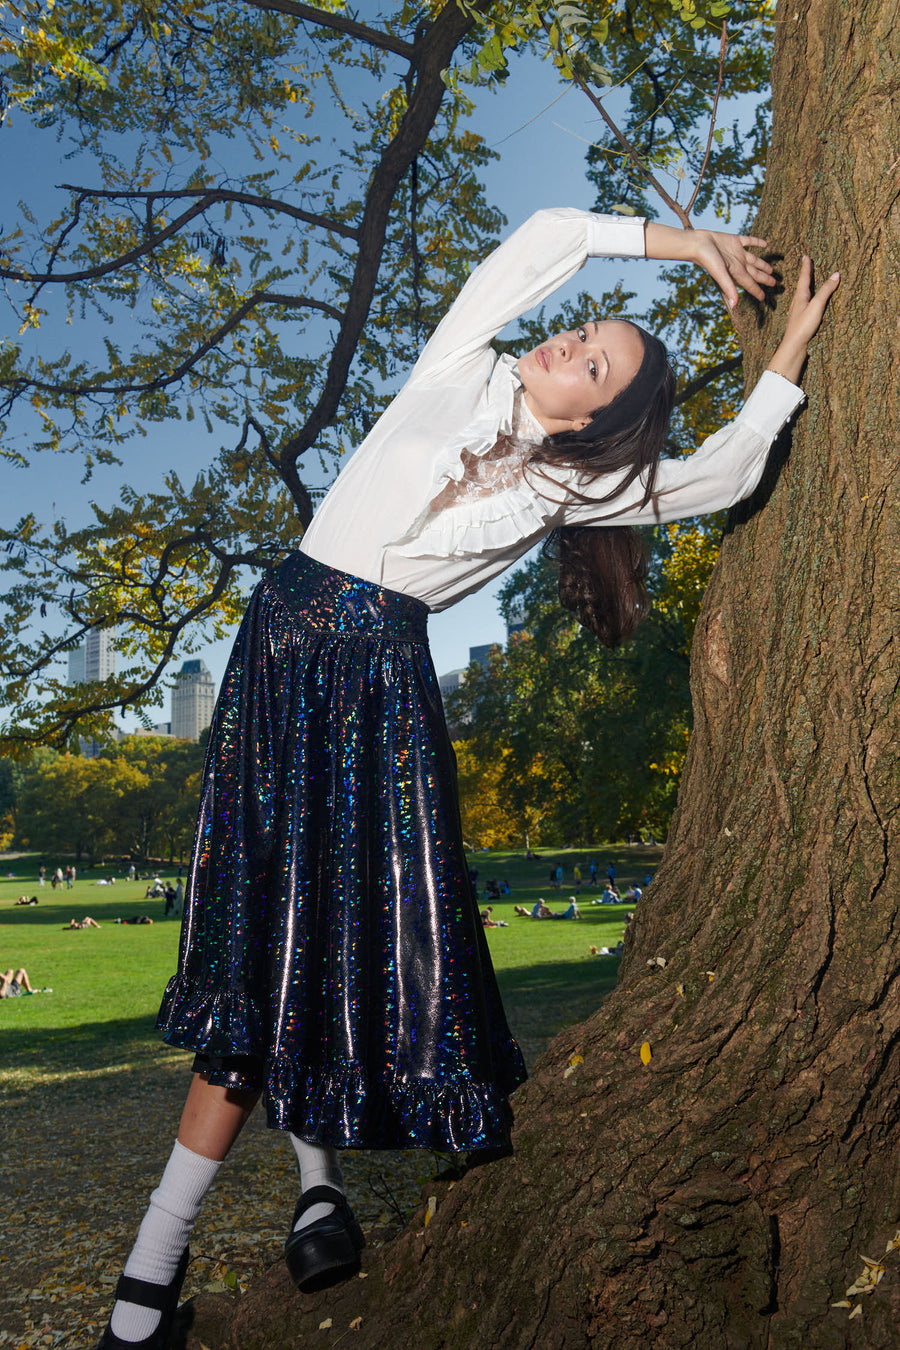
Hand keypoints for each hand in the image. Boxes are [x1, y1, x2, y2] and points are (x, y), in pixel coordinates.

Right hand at [644, 222, 776, 308]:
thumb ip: (729, 288)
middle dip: (764, 279)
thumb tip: (734, 306)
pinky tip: (765, 244)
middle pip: (755, 273)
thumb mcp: (720, 274)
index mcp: (736, 272)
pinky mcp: (734, 240)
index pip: (750, 284)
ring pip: (754, 259)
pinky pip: (749, 241)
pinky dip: (757, 242)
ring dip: (763, 264)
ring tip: (771, 269)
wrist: (698, 243)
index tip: (764, 298)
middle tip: (774, 283)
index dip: (757, 291)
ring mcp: (737, 252)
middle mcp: (738, 263)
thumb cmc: (707, 260)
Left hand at [766, 256, 839, 383]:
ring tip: (807, 281)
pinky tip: (806, 303)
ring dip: (805, 285)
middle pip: (801, 285)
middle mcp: (797, 302)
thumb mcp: (817, 306)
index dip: (806, 267)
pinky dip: (807, 298)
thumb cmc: (803, 325)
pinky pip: (804, 304)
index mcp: (800, 297)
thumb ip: (826, 290)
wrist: (793, 346)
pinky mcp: (799, 320)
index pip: (804, 278)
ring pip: (801, 294)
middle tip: (806, 265)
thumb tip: (836, 274)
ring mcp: (797, 312)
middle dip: (804, 274)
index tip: (805, 256)